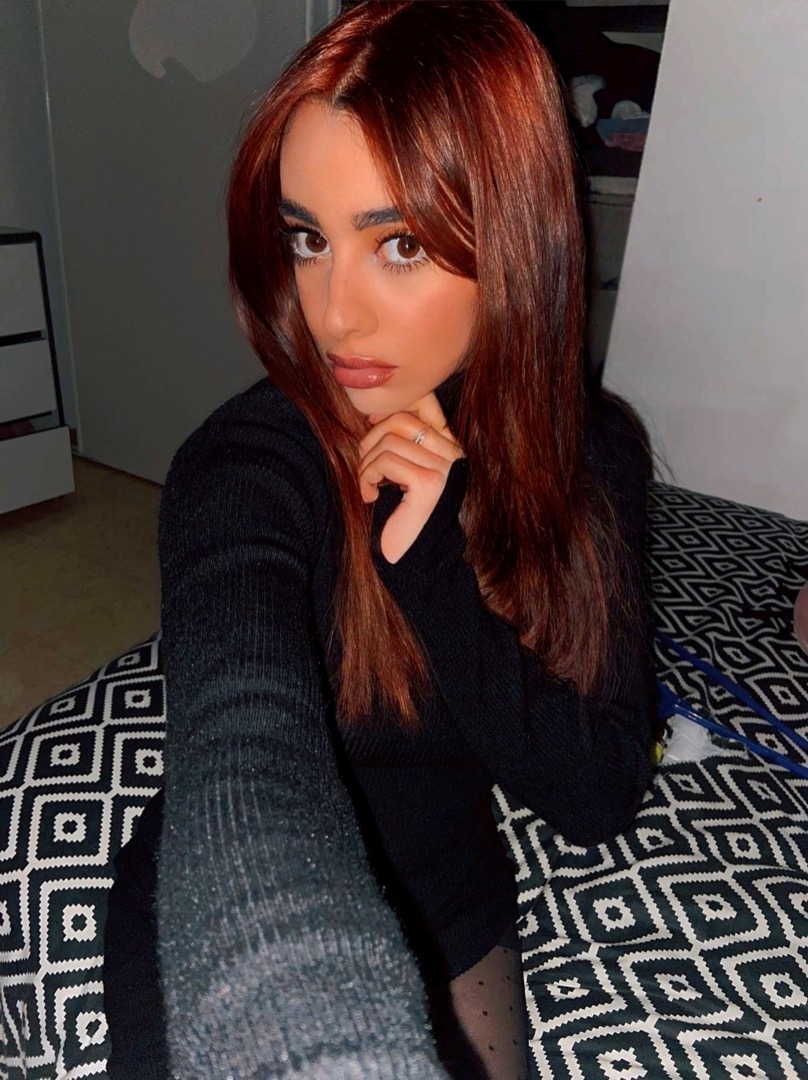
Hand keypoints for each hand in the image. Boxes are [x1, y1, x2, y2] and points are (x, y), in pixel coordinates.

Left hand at [358, 394, 463, 562]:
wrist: (412, 558)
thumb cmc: (399, 515)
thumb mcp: (398, 472)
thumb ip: (396, 441)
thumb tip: (375, 413)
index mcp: (449, 448)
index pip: (423, 404)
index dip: (390, 412)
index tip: (372, 437)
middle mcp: (453, 455)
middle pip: (402, 419)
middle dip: (371, 441)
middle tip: (365, 470)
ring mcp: (444, 468)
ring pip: (389, 441)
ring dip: (366, 465)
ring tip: (367, 487)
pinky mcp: (428, 483)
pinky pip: (386, 462)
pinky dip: (367, 478)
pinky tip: (370, 497)